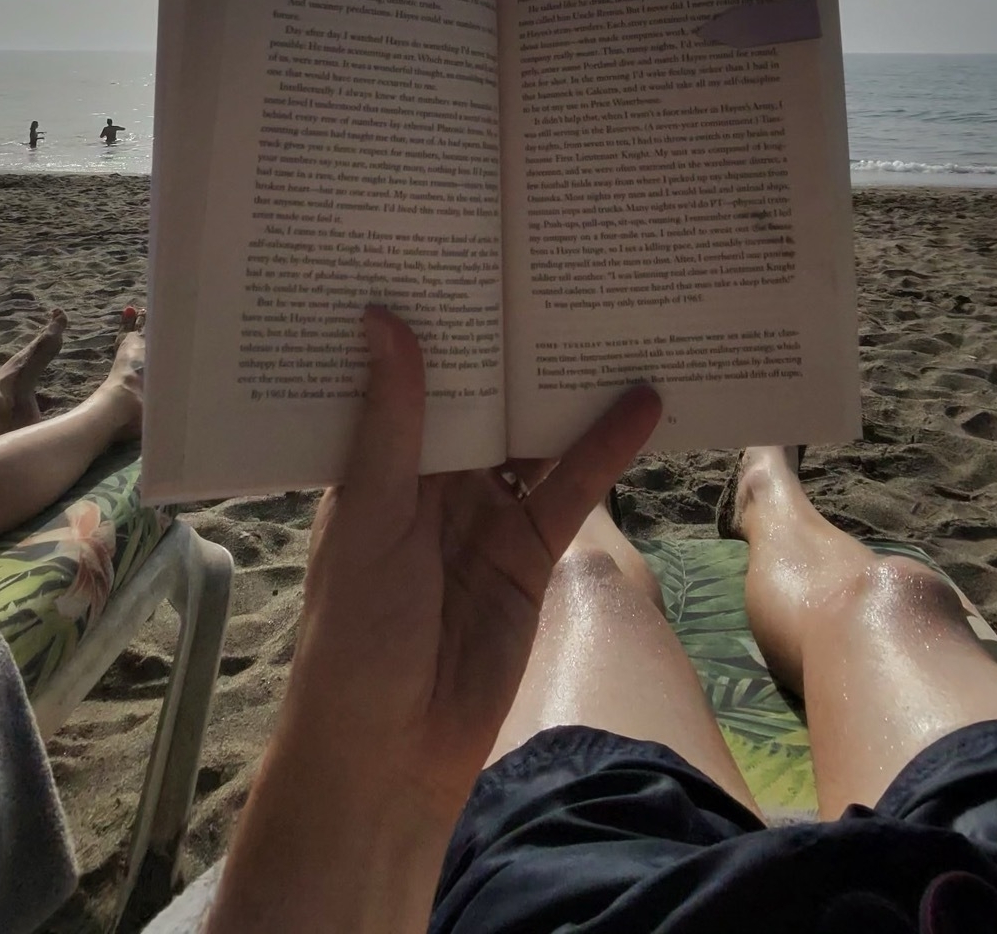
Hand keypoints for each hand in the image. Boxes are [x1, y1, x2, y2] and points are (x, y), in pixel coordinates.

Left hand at [209, 306, 659, 933]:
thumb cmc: (352, 635)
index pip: (409, 370)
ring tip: (608, 311)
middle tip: (548, 256)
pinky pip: (571, 487)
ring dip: (563, 385)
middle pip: (479, 392)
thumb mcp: (369, 517)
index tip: (459, 242)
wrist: (390, 754)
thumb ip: (391, 422)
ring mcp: (483, 510)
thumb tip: (384, 316)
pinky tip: (643, 401)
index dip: (433, 314)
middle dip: (507, 338)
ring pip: (530, 432)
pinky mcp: (530, 550)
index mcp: (376, 458)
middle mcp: (429, 474)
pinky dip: (605, 447)